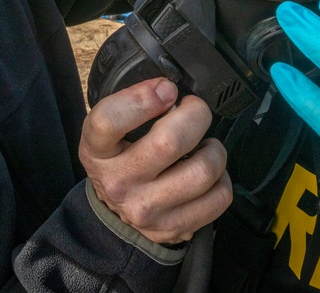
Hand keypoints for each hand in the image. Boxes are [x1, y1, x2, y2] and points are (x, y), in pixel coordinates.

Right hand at [79, 77, 231, 243]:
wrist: (115, 214)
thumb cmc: (118, 160)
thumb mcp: (109, 132)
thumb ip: (133, 105)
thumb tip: (168, 90)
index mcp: (97, 151)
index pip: (108, 121)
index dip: (142, 98)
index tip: (166, 91)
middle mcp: (119, 182)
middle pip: (170, 142)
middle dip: (196, 115)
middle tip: (195, 112)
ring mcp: (147, 208)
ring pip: (203, 171)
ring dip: (214, 150)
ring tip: (204, 147)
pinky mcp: (173, 227)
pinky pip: (218, 198)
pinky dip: (222, 179)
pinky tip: (207, 173)